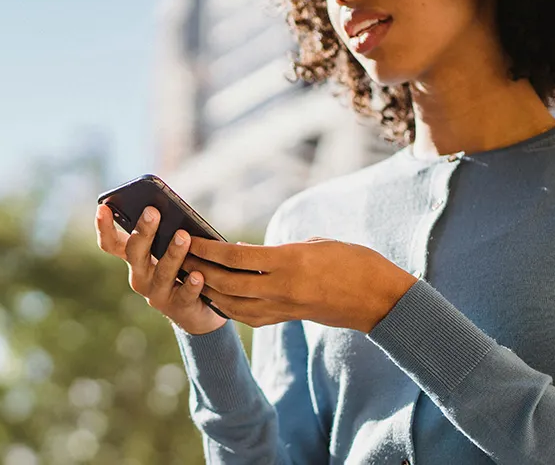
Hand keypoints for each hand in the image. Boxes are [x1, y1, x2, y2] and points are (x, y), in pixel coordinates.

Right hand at [95, 204, 225, 334]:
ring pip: (162, 272)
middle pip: (135, 253)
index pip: (111, 243)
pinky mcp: (178, 307)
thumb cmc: (182, 268)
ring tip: (183, 236)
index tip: (102, 208)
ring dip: (172, 253)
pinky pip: (184, 295)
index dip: (104, 228)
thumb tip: (174, 209)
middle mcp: (140, 276)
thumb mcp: (170, 249)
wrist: (196, 309)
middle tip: (152, 211)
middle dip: (143, 231)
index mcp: (135, 258)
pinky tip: (197, 275)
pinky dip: (191, 285)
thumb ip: (168, 232)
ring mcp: (157, 293)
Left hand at [181, 237, 417, 332]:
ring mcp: (283, 307)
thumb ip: (275, 252)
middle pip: (226, 283)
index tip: (188, 237)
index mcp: (290, 262)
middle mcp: (281, 288)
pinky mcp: (286, 318)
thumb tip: (242, 254)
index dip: (208, 248)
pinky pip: (247, 315)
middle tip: (176, 256)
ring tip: (187, 275)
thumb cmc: (352, 261)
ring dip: (207, 290)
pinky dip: (226, 305)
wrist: (378, 299)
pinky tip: (213, 295)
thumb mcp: (313, 244)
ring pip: (232, 303)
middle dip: (198, 270)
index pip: (237, 256)